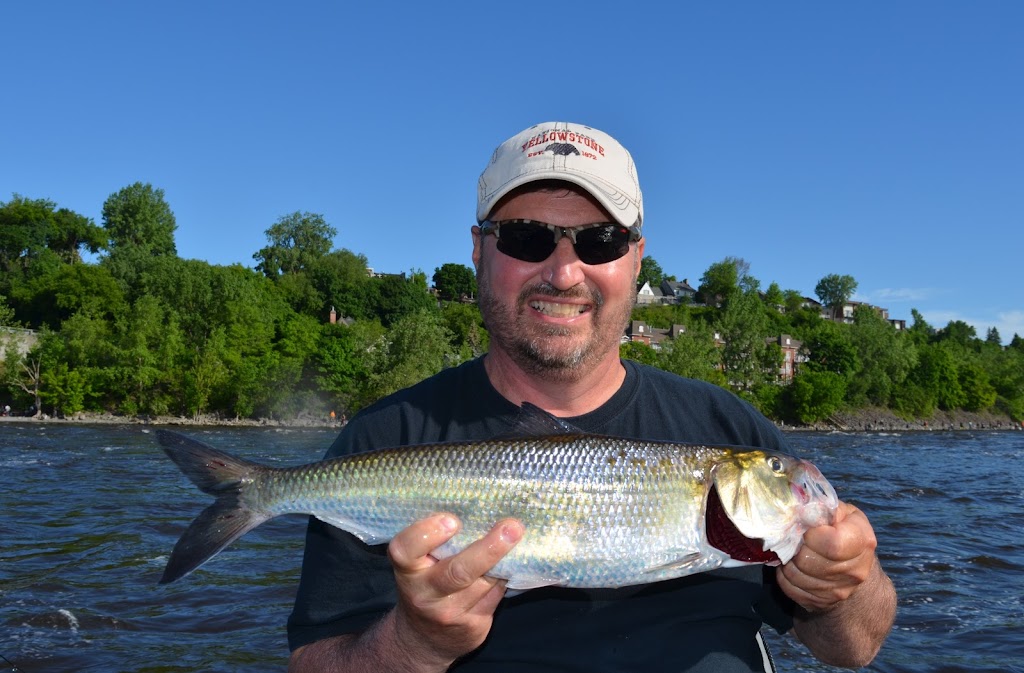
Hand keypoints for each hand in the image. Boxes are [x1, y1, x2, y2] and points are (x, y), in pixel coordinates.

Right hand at [386, 513, 523, 668]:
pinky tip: (510, 562)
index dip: (427, 533)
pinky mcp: (473, 627)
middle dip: (488, 548)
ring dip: (503, 559)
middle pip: (458, 571)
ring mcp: (450, 614)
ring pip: (486, 582)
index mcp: (407, 570)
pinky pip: (497, 595)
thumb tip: (476, 506)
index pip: (406, 550)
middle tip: (511, 527)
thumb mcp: (418, 564)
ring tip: (515, 533)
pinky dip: (505, 575)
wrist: (423, 639)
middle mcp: (426, 594)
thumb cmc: (424, 584)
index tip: (452, 520)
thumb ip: (436, 542)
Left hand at [777, 501, 878, 611]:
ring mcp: (840, 591)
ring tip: (791, 551)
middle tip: (793, 540)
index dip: (810, 535)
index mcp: (862, 541)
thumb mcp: (839, 512)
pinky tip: (791, 566)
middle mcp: (856, 570)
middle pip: (809, 561)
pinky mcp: (822, 603)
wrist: (852, 566)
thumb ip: (823, 508)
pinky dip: (785, 577)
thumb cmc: (842, 530)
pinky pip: (791, 590)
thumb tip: (801, 510)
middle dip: (794, 548)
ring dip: (787, 562)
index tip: (805, 529)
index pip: (832, 544)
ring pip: (797, 576)